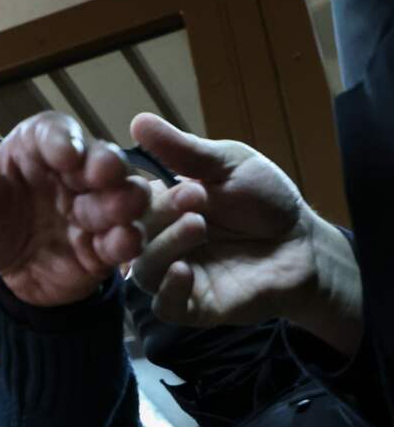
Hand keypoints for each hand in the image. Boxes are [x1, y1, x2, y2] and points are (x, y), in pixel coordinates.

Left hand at [0, 112, 150, 306]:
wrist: (4, 271)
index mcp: (36, 149)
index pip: (53, 132)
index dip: (62, 139)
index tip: (66, 154)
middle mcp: (73, 172)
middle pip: (100, 158)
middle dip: (107, 164)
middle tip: (105, 174)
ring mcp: (94, 207)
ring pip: (124, 194)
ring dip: (126, 199)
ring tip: (121, 209)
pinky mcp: (107, 245)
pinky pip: (125, 239)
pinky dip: (128, 239)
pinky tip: (122, 242)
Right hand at [130, 113, 361, 354]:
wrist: (304, 244)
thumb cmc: (264, 199)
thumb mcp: (226, 164)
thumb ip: (182, 149)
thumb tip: (138, 120)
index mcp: (157, 205)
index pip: (121, 199)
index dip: (122, 191)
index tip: (139, 179)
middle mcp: (157, 240)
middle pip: (128, 234)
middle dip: (156, 214)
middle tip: (193, 196)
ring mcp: (173, 274)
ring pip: (144, 270)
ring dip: (165, 246)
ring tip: (199, 225)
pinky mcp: (194, 306)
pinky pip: (165, 306)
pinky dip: (170, 289)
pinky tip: (185, 271)